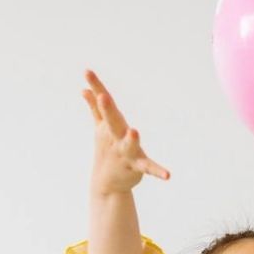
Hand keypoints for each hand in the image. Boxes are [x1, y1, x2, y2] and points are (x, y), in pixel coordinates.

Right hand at [81, 70, 170, 195]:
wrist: (107, 183)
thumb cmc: (107, 150)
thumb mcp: (100, 129)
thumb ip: (94, 109)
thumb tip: (85, 90)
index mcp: (109, 126)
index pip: (102, 104)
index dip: (96, 86)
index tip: (87, 71)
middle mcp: (115, 138)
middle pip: (111, 121)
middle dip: (107, 109)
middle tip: (103, 96)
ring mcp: (125, 153)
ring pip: (128, 145)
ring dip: (131, 139)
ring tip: (134, 131)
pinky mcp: (137, 166)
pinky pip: (148, 167)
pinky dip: (158, 171)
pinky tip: (168, 175)